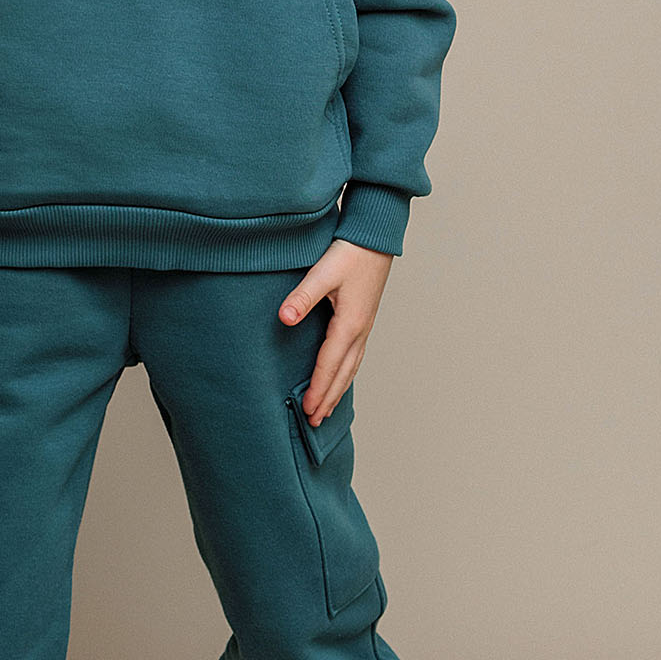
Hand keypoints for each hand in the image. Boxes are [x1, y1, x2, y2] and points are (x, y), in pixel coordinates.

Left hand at [277, 239, 393, 423]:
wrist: (375, 238)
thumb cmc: (350, 253)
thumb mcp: (323, 272)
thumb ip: (302, 296)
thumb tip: (285, 318)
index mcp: (350, 324)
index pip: (329, 365)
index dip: (317, 389)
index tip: (307, 411)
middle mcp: (360, 331)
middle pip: (343, 374)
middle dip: (328, 399)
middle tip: (315, 422)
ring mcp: (364, 327)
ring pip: (351, 368)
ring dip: (338, 390)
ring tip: (327, 410)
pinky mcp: (363, 320)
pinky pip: (355, 356)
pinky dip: (346, 374)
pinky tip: (340, 377)